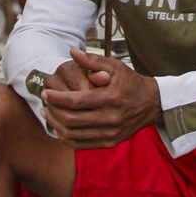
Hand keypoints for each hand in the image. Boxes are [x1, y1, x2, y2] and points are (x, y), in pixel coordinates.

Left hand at [41, 48, 162, 148]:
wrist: (151, 103)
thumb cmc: (130, 82)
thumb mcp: (115, 66)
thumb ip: (92, 60)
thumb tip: (72, 52)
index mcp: (110, 98)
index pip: (75, 101)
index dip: (56, 98)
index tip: (46, 92)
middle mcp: (110, 119)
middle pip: (71, 119)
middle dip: (53, 110)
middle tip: (44, 100)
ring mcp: (110, 133)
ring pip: (73, 134)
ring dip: (56, 124)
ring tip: (47, 112)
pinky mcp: (110, 142)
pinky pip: (81, 144)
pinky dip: (66, 137)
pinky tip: (59, 126)